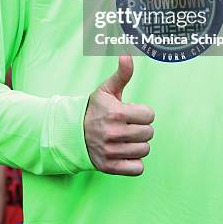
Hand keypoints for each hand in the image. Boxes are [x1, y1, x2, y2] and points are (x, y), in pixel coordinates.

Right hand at [84, 55, 154, 175]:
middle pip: (149, 133)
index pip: (150, 115)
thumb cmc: (95, 108)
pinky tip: (125, 152)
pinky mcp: (109, 167)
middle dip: (141, 128)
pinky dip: (134, 162)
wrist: (73, 132)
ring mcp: (111, 151)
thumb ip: (122, 73)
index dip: (143, 113)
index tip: (132, 113)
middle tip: (129, 126)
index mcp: (116, 112)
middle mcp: (113, 133)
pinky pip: (137, 168)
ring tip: (126, 138)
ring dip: (138, 144)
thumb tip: (127, 54)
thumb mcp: (107, 89)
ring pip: (144, 150)